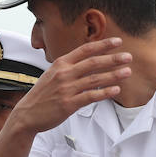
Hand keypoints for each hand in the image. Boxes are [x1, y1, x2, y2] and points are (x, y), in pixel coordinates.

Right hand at [11, 38, 131, 133]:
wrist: (27, 114)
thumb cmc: (41, 95)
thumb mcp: (52, 75)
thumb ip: (68, 68)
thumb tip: (88, 62)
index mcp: (60, 63)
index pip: (85, 50)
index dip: (103, 45)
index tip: (117, 41)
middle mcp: (64, 74)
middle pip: (93, 62)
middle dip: (113, 58)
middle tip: (128, 56)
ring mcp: (66, 89)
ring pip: (95, 79)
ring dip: (113, 75)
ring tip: (127, 72)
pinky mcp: (68, 104)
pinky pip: (91, 96)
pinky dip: (104, 92)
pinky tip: (116, 90)